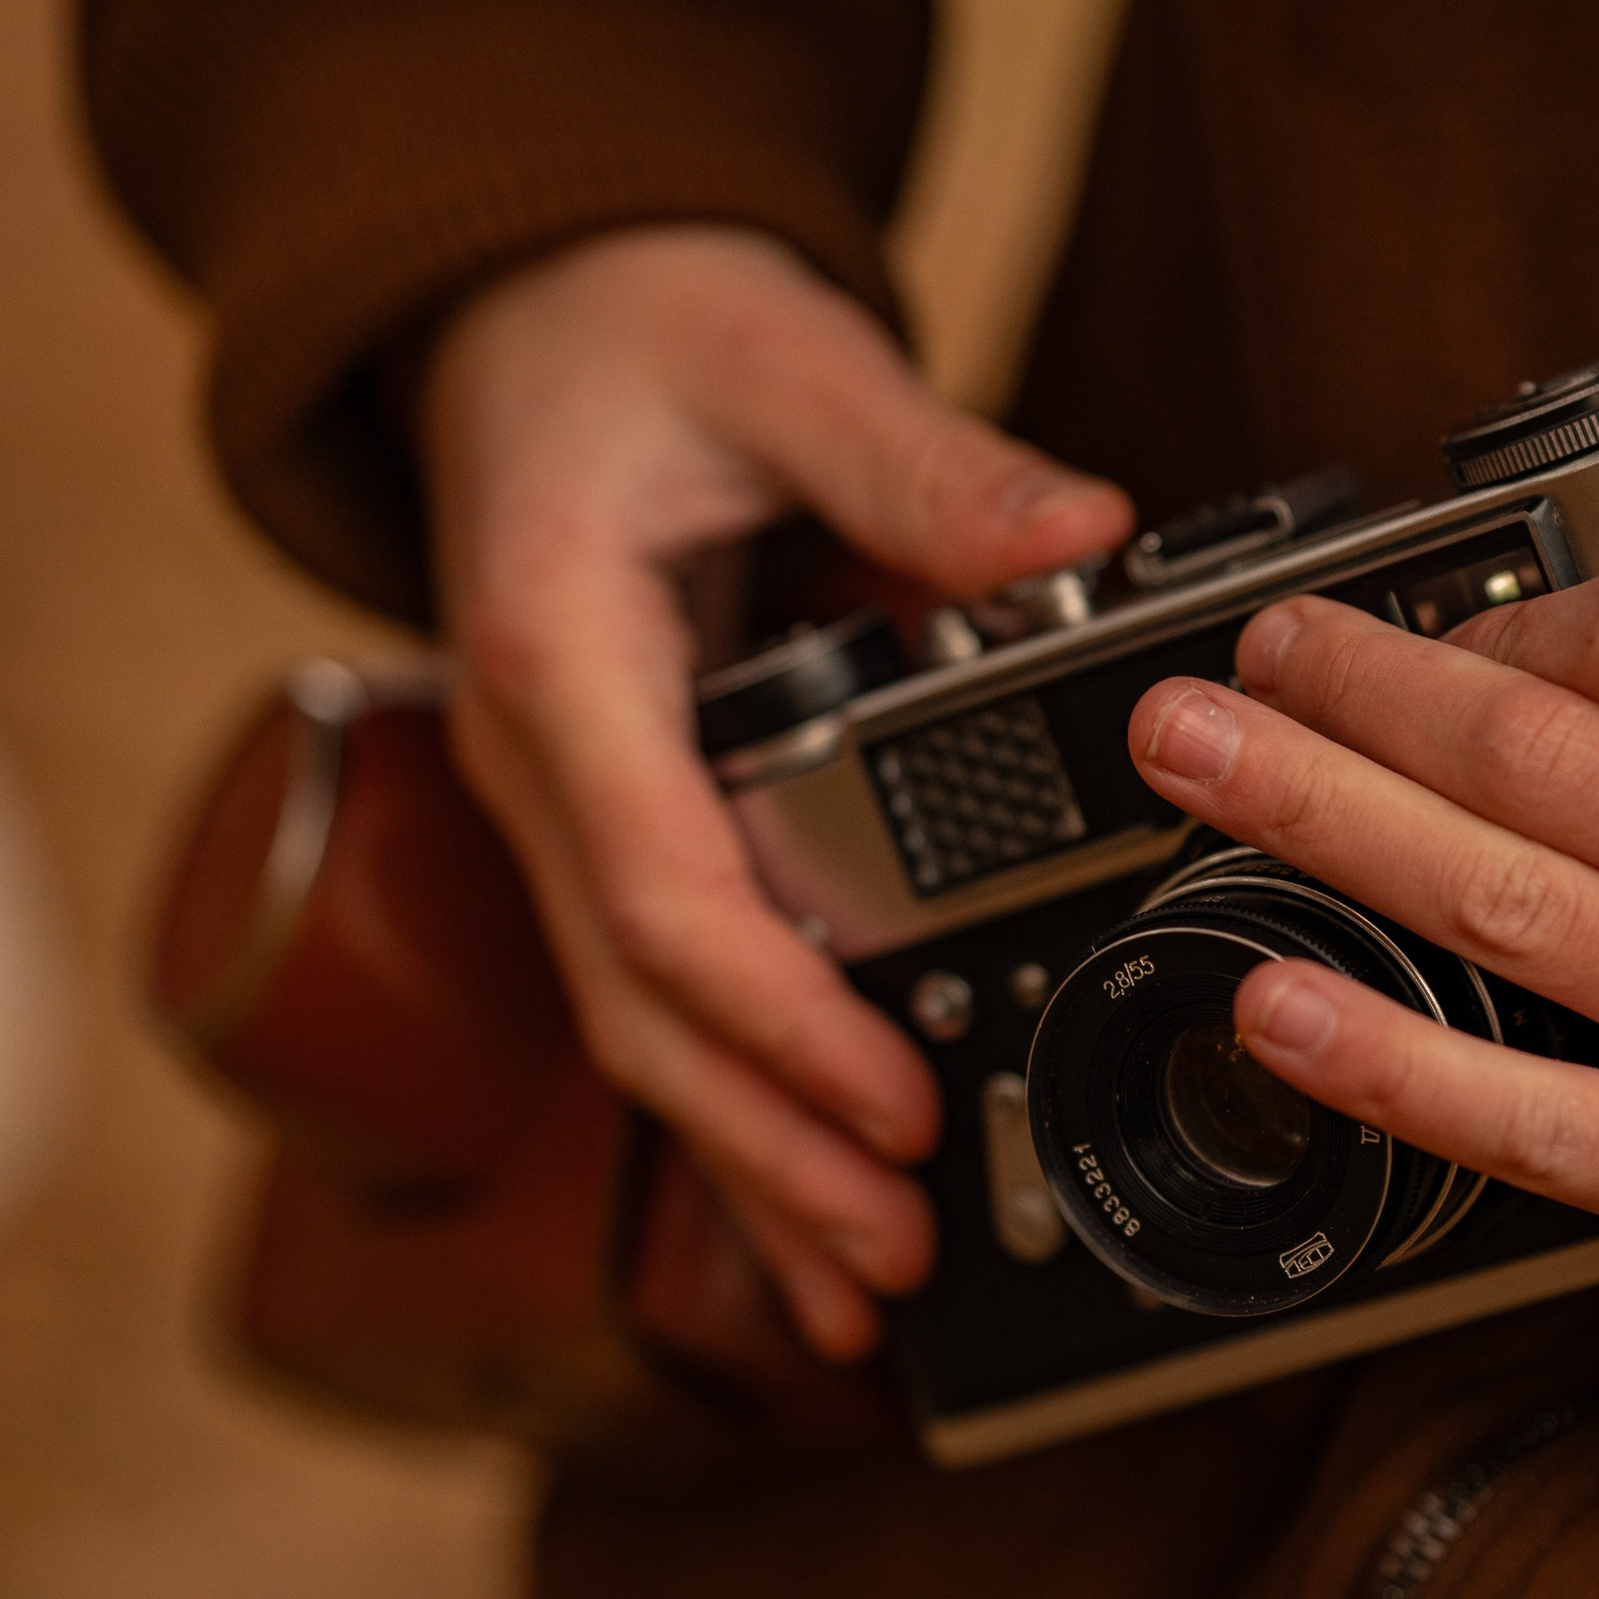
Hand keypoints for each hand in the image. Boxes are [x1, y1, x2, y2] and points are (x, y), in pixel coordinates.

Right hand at [422, 225, 1129, 1358]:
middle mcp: (536, 757)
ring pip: (640, 1025)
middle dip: (768, 1145)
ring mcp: (558, 802)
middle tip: (899, 1251)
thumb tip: (1079, 531)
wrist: (519, 313)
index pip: (660, 889)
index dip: (781, 1019)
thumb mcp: (783, 357)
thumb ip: (923, 462)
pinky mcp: (605, 819)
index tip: (892, 1106)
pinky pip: (658, 985)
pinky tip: (800, 1196)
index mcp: (561, 656)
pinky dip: (731, 1098)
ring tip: (864, 1285)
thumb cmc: (638, 329)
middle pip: (641, 1006)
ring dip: (746, 1159)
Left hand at [1126, 562, 1598, 1386]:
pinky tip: (1276, 1004)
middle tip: (1229, 657)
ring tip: (1195, 763)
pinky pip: (1540, 1121)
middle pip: (1540, 754)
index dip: (1504, 623)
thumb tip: (1545, 663)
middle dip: (1353, 691)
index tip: (1430, 635)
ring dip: (1322, 819)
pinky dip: (1392, 1059)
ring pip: (1510, 901)